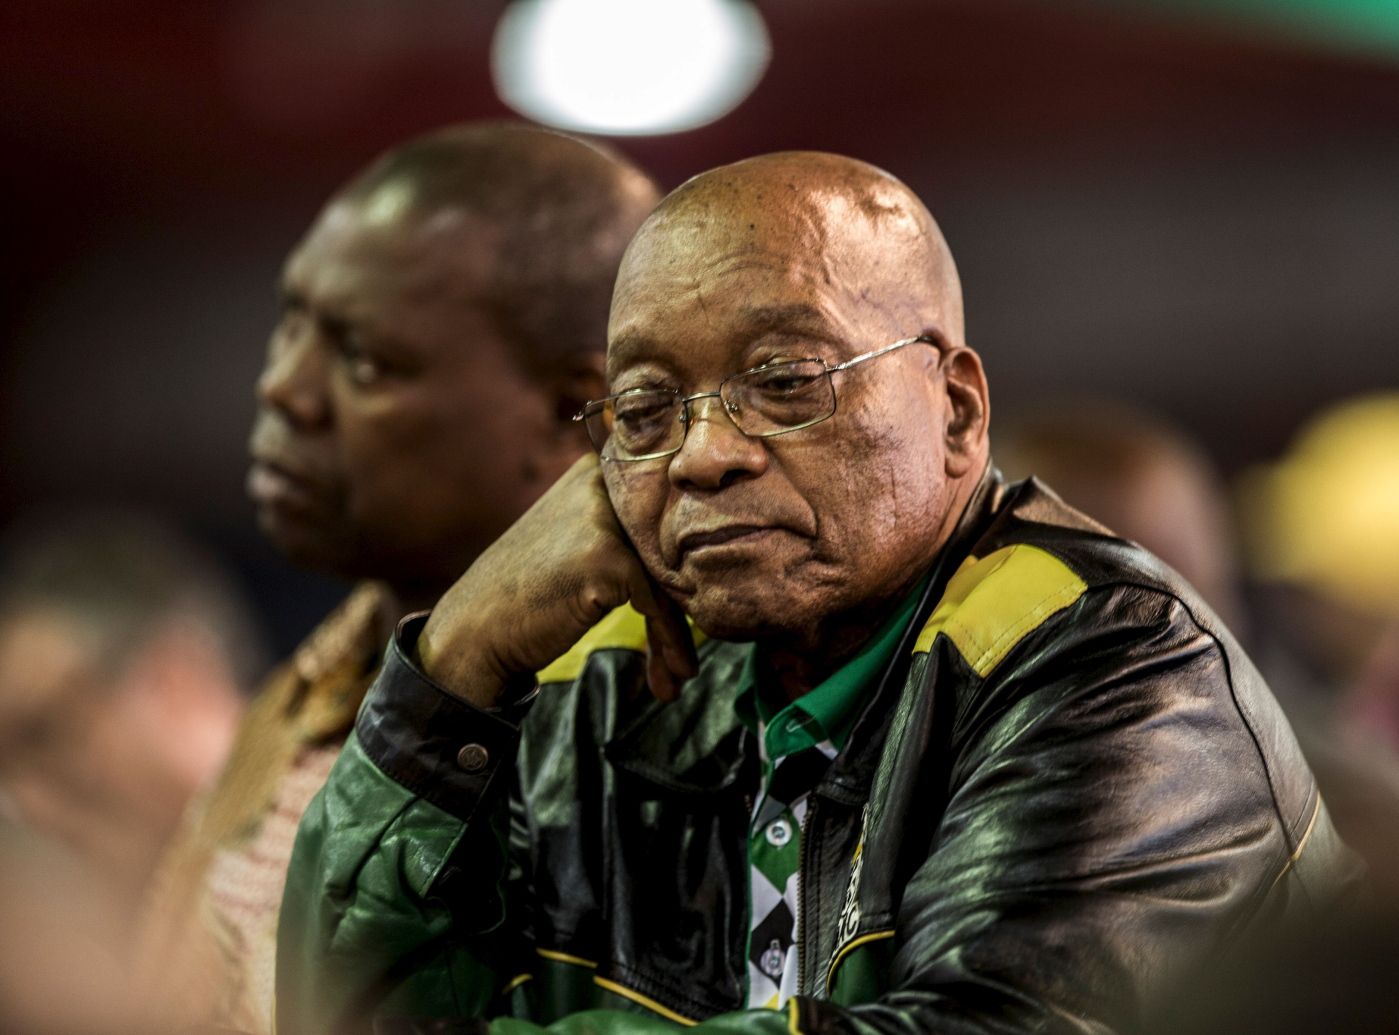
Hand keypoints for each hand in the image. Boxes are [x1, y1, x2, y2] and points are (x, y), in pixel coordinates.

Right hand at [416, 454, 697, 707]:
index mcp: (598, 470)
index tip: (698, 614)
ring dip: (677, 633)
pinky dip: (669, 642)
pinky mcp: (607, 555)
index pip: (665, 515)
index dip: (685, 567)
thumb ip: (626, 533)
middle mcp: (601, 482)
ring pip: (669, 576)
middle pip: (671, 546)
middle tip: (685, 657)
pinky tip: (672, 676)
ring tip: (677, 676)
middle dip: (684, 605)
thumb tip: (697, 558)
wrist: (475, 632)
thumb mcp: (577, 542)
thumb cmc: (528, 597)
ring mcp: (603, 517)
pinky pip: (658, 602)